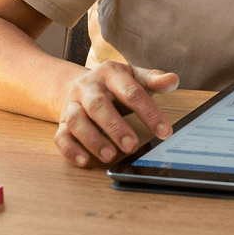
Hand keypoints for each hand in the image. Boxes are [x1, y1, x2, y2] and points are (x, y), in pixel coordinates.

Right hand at [54, 61, 179, 167]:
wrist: (80, 85)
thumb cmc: (114, 85)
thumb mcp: (134, 77)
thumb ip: (153, 80)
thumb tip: (173, 80)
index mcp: (110, 73)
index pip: (132, 92)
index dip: (149, 113)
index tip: (165, 132)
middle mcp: (88, 88)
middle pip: (98, 106)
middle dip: (115, 127)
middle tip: (132, 146)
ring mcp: (72, 105)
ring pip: (76, 121)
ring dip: (92, 140)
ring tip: (110, 156)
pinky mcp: (61, 122)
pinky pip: (60, 136)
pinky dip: (70, 150)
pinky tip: (84, 161)